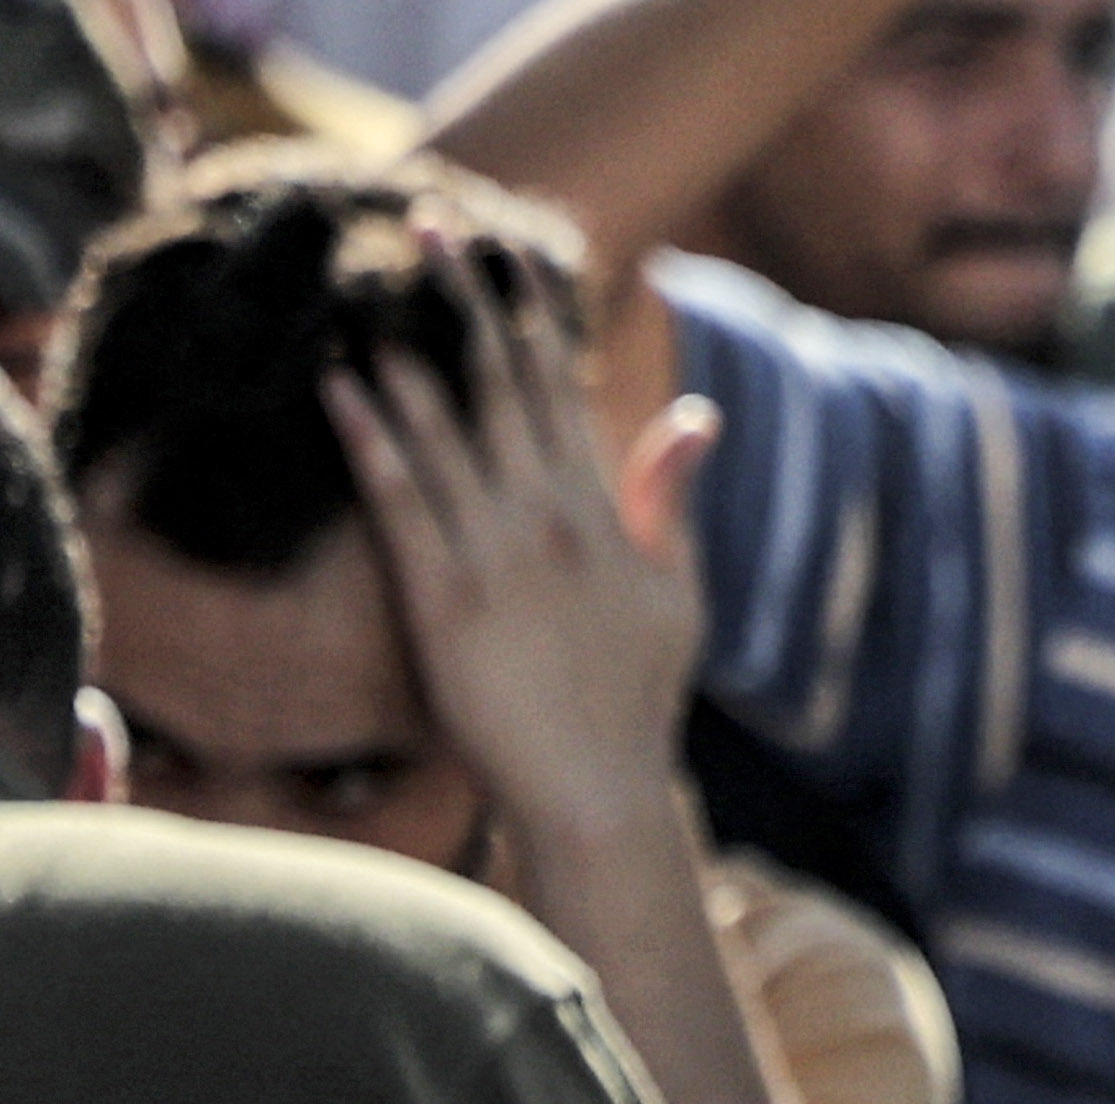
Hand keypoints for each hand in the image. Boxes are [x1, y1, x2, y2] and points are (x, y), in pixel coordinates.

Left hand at [322, 226, 714, 856]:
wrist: (597, 789)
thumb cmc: (637, 698)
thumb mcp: (678, 595)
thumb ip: (673, 499)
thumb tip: (697, 413)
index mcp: (604, 517)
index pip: (563, 393)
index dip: (532, 317)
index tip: (507, 255)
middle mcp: (549, 523)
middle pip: (502, 389)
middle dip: (468, 305)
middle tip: (434, 229)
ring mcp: (495, 558)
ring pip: (445, 433)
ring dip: (409, 355)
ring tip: (375, 288)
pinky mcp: (443, 597)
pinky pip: (400, 500)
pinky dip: (371, 438)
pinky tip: (342, 387)